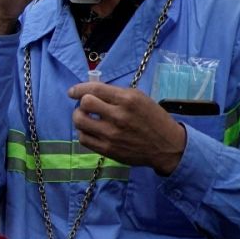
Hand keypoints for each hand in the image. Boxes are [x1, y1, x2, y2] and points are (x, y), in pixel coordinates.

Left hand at [67, 82, 187, 174]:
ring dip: (80, 117)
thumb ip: (116, 94)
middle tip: (86, 106)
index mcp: (128, 100)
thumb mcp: (140, 99)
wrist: (167, 146)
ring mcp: (111, 134)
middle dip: (82, 103)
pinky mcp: (108, 149)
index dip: (79, 88)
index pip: (95, 89)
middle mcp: (118, 116)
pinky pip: (83, 138)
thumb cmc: (153, 119)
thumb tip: (91, 91)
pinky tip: (90, 130)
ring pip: (80, 121)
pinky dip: (83, 132)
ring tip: (86, 118)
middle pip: (84, 104)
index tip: (72, 92)